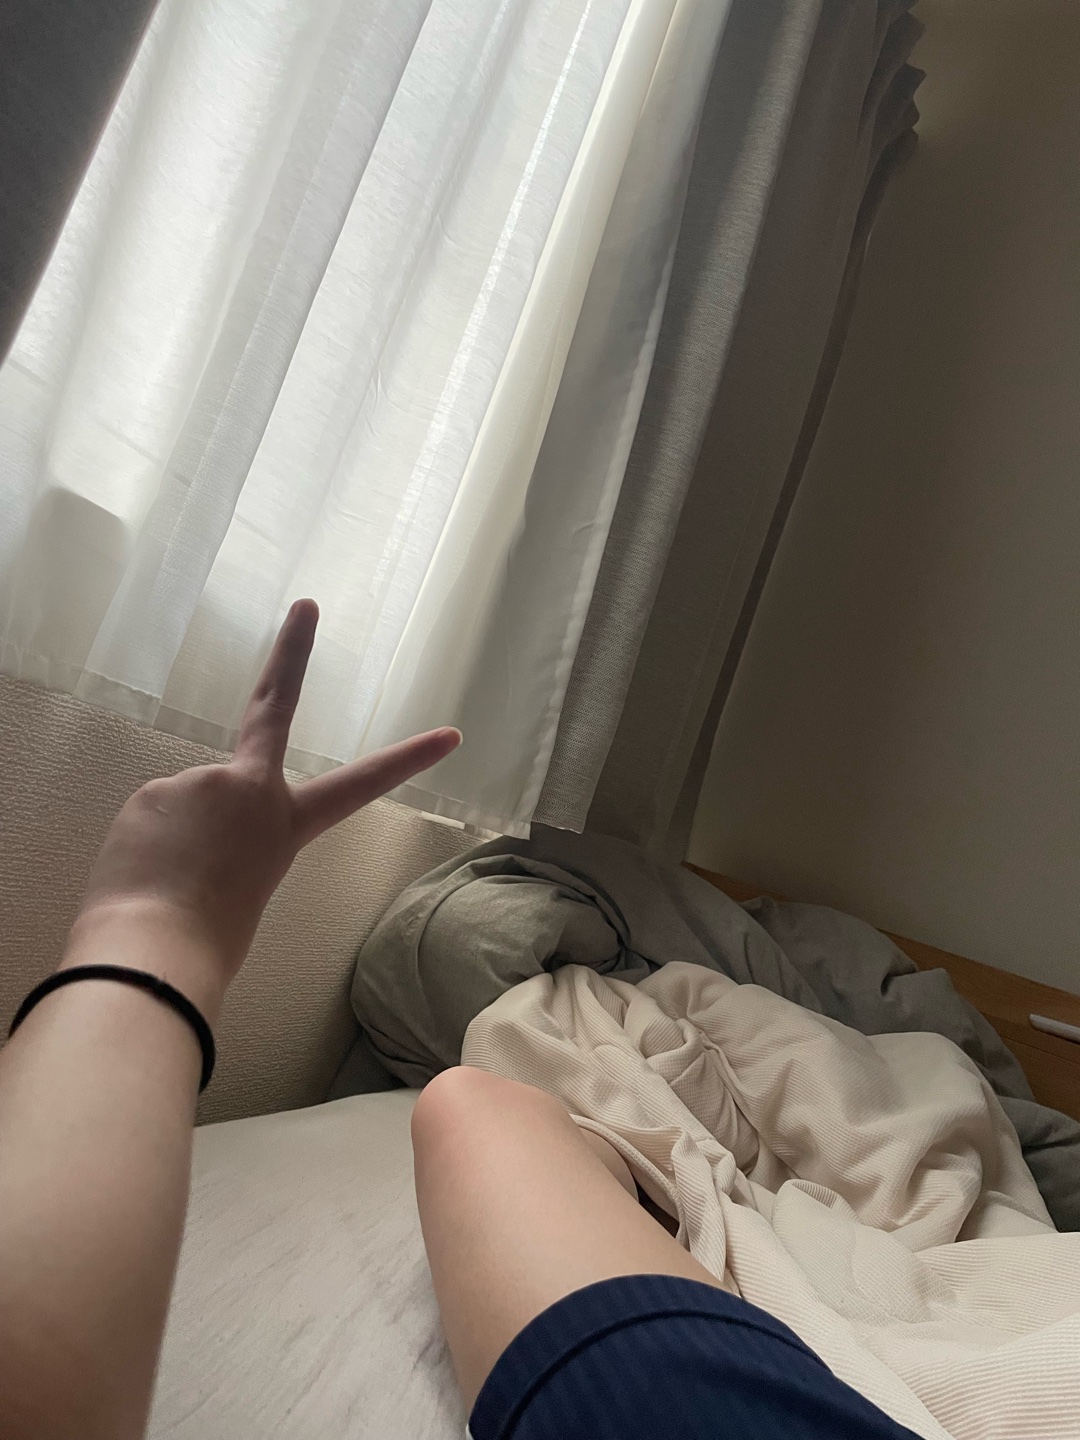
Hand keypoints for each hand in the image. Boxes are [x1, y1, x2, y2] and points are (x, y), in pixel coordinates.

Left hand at [72, 599, 459, 990]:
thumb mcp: (243, 890)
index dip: (406, 759)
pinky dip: (148, 847)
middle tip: (305, 605)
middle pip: (270, 706)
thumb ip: (232, 846)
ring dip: (177, 839)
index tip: (449, 734)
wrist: (154, 949)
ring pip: (187, 805)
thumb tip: (201, 835)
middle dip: (292, 654)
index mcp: (285, 824)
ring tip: (171, 882)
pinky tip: (148, 875)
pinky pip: (152, 819)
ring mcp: (200, 783)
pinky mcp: (153, 791)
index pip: (357, 786)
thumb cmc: (206, 940)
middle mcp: (249, 790)